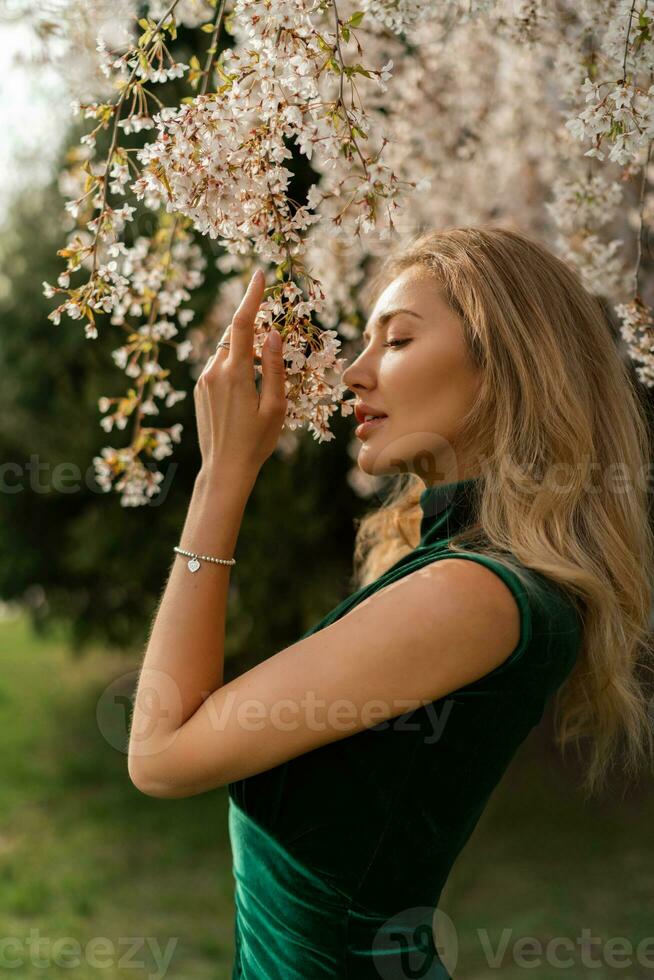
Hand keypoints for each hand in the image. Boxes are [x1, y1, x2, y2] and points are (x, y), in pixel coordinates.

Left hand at [193, 269, 286, 478]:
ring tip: (260, 378)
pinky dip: (234, 364)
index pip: (244, 324)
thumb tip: (273, 333)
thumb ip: (273, 367)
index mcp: (235, 374)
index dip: (252, 296)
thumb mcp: (275, 406)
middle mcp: (214, 372)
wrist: (224, 469)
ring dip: (243, 349)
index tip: (259, 274)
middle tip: (271, 327)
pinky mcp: (199, 390)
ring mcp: (203, 380)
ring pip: (226, 351)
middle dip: (251, 323)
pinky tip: (245, 390)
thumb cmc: (257, 441)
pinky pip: (218, 366)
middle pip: (234, 334)